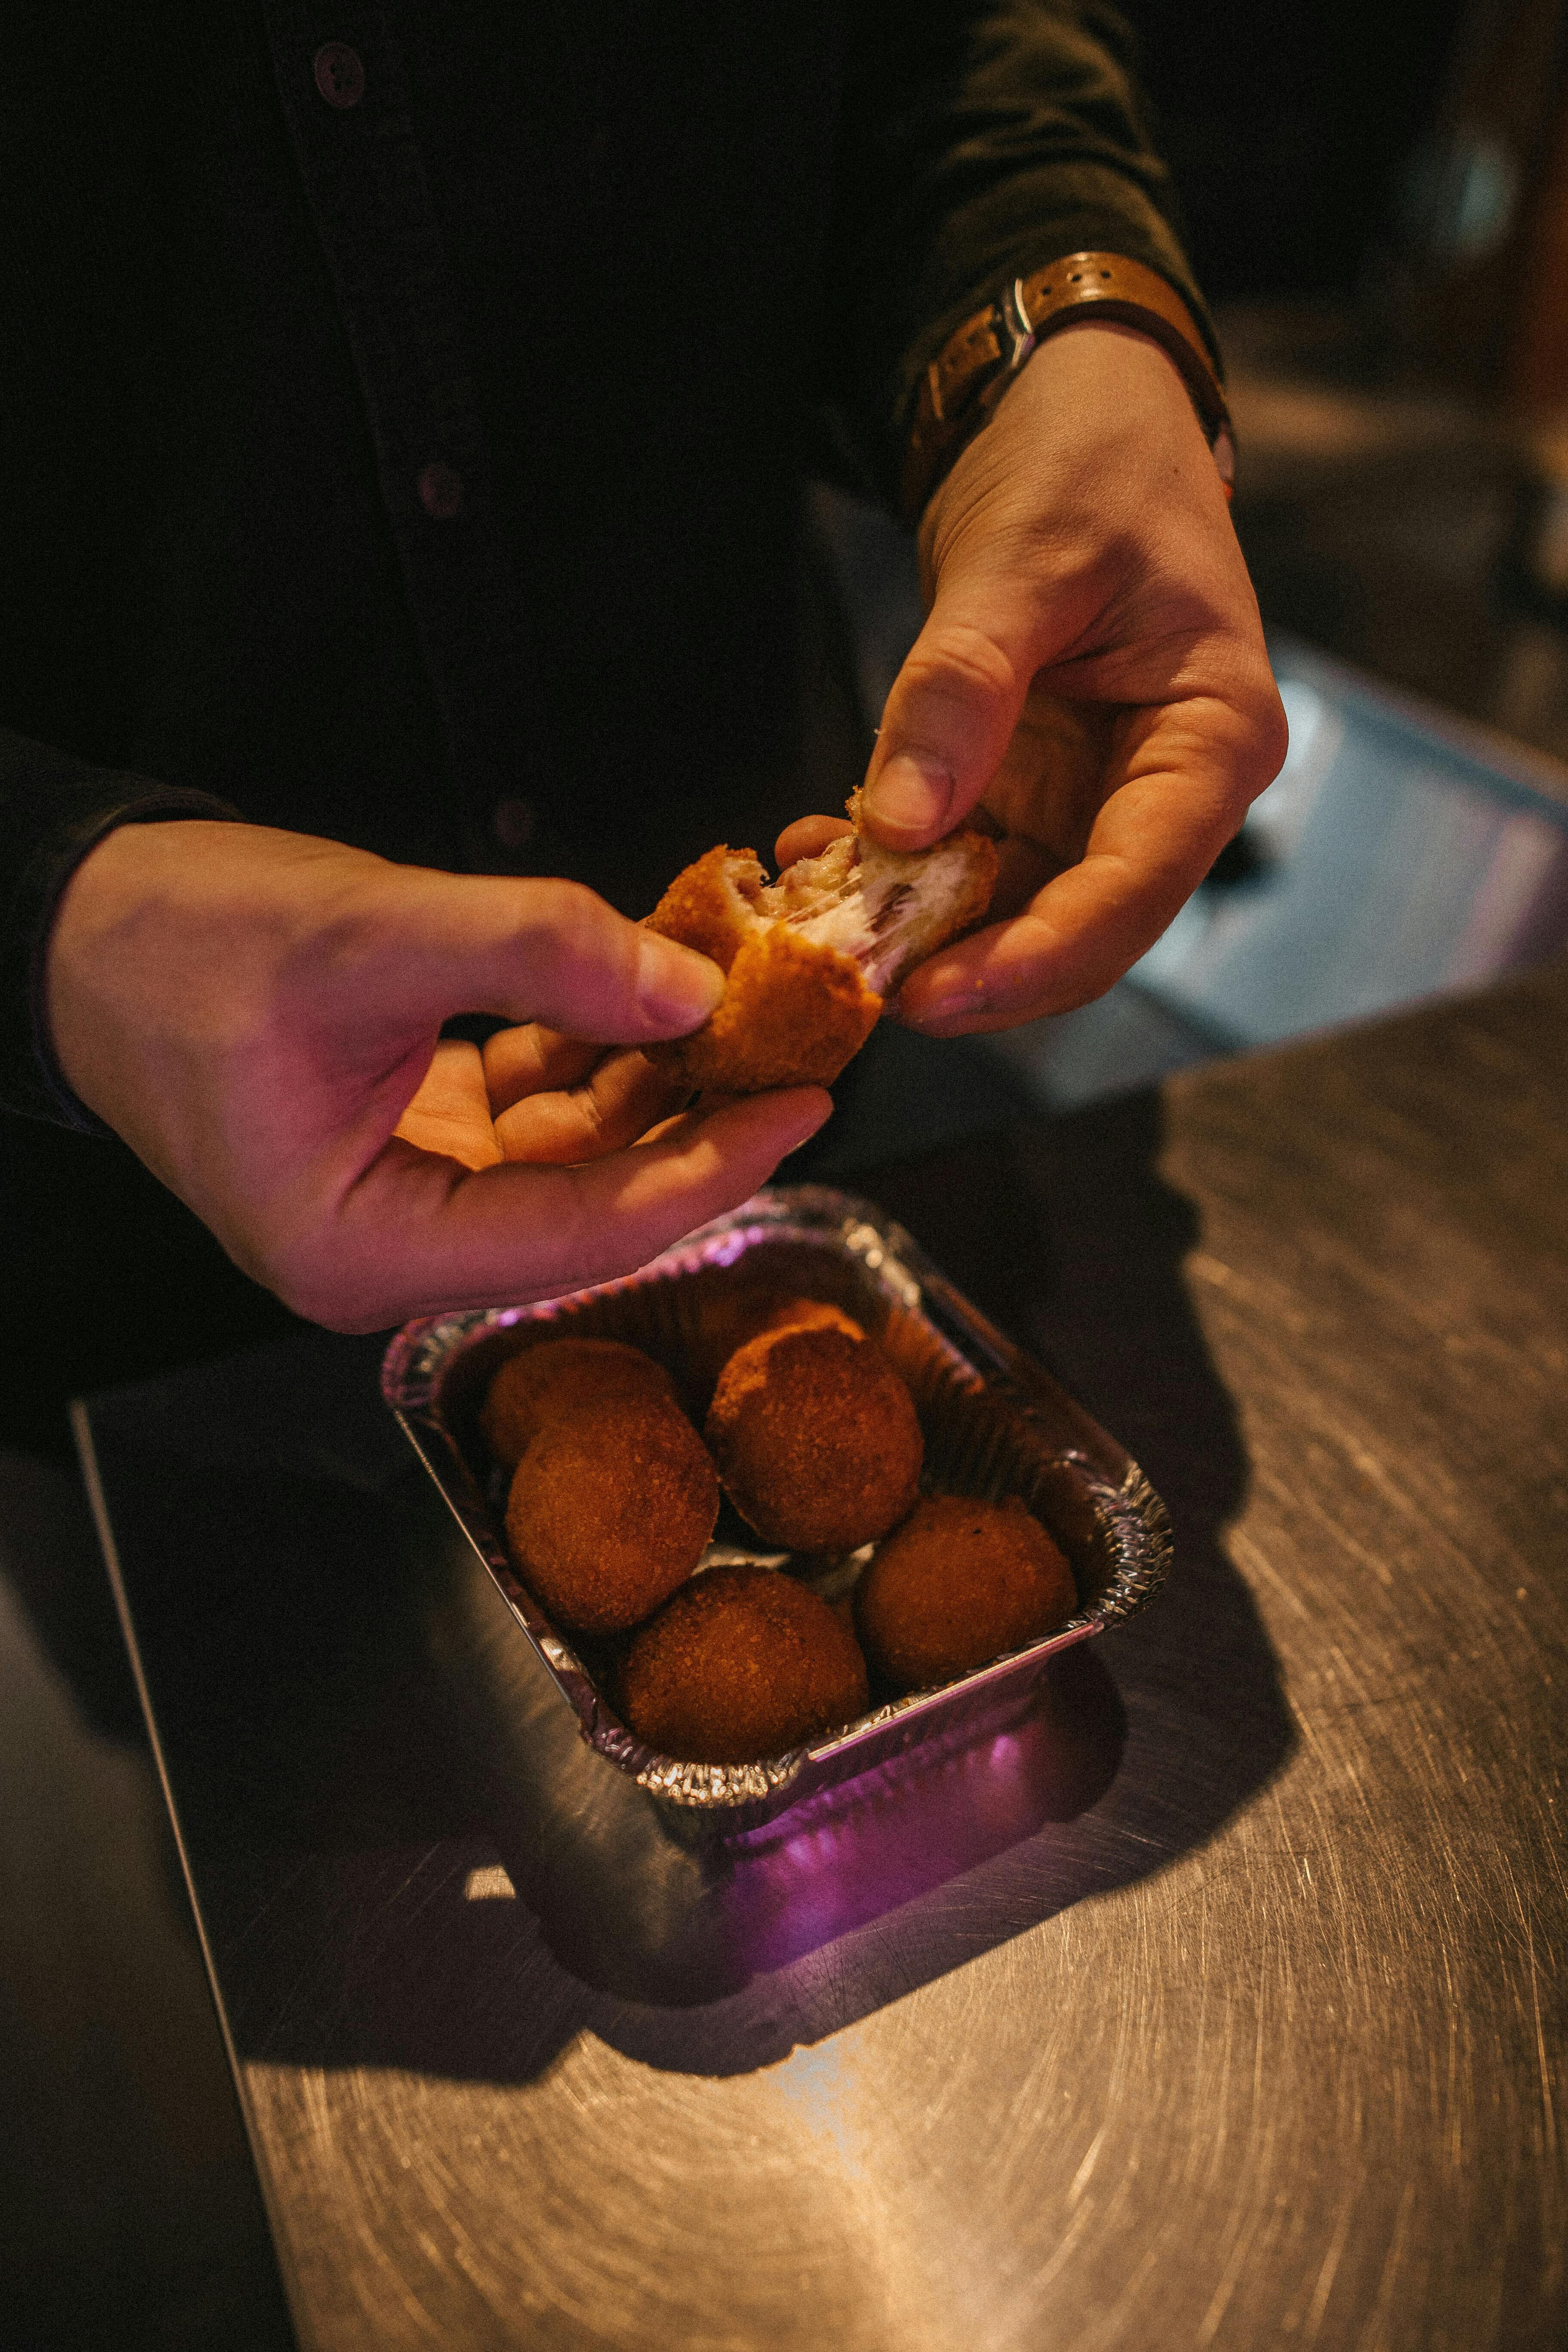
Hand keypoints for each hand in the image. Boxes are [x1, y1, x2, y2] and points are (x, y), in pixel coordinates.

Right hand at [46, 822, 828, 1329]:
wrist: (82, 926)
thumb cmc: (175, 948)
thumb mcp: (363, 937)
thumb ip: (531, 952)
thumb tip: (683, 984)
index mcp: (364, 1253)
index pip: (580, 1233)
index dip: (705, 1171)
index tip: (802, 1108)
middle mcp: (396, 1246)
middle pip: (592, 1201)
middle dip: (695, 1120)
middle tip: (801, 1046)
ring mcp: (410, 1193)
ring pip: (575, 1149)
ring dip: (656, 1075)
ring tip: (750, 1004)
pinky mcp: (421, 1135)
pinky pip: (540, 1105)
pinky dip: (596, 1046)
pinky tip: (655, 987)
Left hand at [782, 321, 1286, 1033]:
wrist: (1070, 414)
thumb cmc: (1084, 462)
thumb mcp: (1021, 558)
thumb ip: (963, 688)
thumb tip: (901, 823)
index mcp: (1213, 738)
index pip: (1136, 888)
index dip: (1037, 958)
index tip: (937, 997)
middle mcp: (1166, 791)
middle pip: (1079, 929)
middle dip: (974, 973)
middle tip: (861, 992)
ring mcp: (1097, 800)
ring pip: (1016, 915)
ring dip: (921, 935)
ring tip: (822, 931)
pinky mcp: (1033, 794)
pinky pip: (967, 866)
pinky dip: (895, 875)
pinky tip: (818, 857)